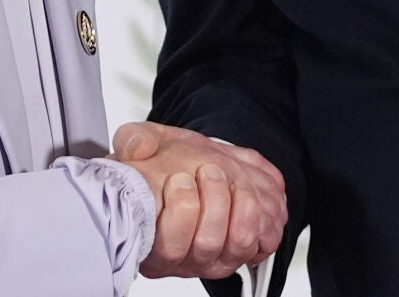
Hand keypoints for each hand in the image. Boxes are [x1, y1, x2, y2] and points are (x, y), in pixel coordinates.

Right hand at [112, 121, 286, 278]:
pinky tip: (246, 191)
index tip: (180, 178)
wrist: (193, 165)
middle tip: (208, 170)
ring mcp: (217, 257)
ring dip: (241, 202)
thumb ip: (132, 139)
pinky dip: (264, 211)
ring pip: (240, 242)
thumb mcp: (143, 142)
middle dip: (213, 198)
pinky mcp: (247, 250)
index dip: (180, 210)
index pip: (169, 247)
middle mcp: (184, 258)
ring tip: (231, 177)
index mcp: (151, 242)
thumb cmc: (166, 163)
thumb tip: (138, 147)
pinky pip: (267, 239)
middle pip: (207, 244)